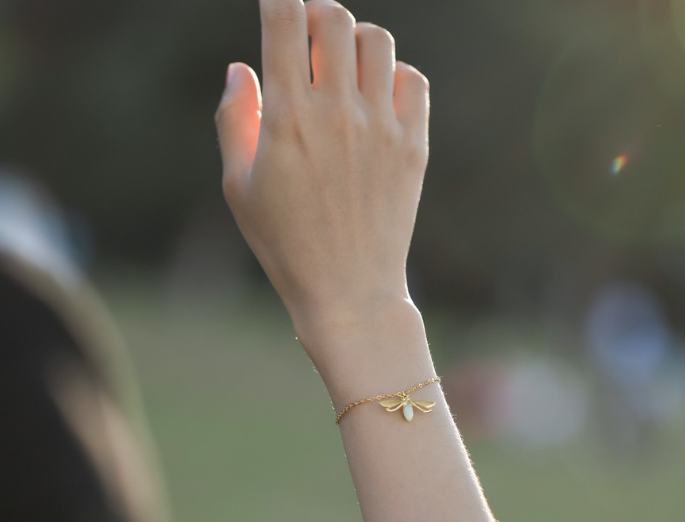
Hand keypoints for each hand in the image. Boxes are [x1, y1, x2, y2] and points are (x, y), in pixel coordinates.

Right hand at [215, 0, 429, 345]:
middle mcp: (338, 112)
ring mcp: (381, 128)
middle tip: (308, 36)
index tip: (276, 5)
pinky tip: (375, 97)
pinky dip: (393, 74)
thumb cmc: (286, 246)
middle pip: (334, 16)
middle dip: (315, 12)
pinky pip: (412, 81)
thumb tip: (241, 68)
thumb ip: (234, 120)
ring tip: (342, 68)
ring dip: (355, 40)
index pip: (285, 18)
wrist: (349, 292)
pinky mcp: (412, 147)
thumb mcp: (240, 188)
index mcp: (288, 117)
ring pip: (377, 41)